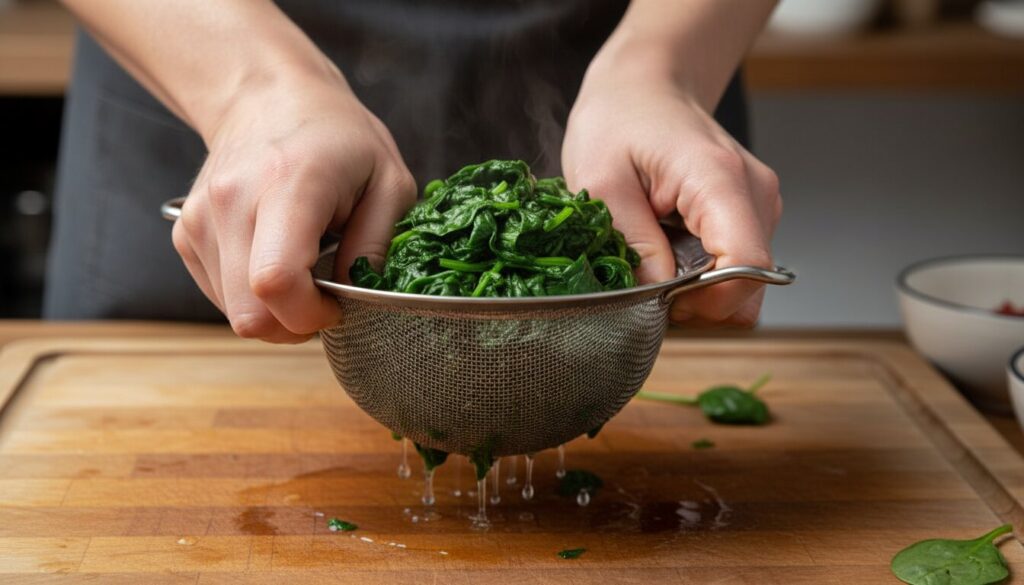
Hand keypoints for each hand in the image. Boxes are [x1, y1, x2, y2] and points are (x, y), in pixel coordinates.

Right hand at [173, 71, 415, 341]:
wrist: (269, 99)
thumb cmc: (339, 139)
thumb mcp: (391, 181)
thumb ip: (378, 244)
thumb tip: (358, 295)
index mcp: (289, 186)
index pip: (276, 282)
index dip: (309, 315)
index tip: (336, 303)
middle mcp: (232, 202)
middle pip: (248, 314)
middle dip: (293, 325)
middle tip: (323, 296)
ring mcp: (200, 219)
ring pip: (234, 314)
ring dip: (274, 310)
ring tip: (301, 264)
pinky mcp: (186, 233)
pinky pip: (220, 296)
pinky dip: (252, 295)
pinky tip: (274, 257)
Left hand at [562, 70, 780, 326]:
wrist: (645, 86)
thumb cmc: (619, 120)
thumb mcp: (600, 182)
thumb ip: (632, 242)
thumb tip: (655, 294)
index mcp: (719, 180)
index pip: (746, 267)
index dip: (708, 300)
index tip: (663, 297)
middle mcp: (755, 193)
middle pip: (751, 285)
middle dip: (700, 300)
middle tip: (648, 278)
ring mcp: (759, 204)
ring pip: (746, 283)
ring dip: (699, 288)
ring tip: (656, 255)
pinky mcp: (752, 213)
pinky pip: (736, 266)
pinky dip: (703, 273)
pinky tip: (671, 247)